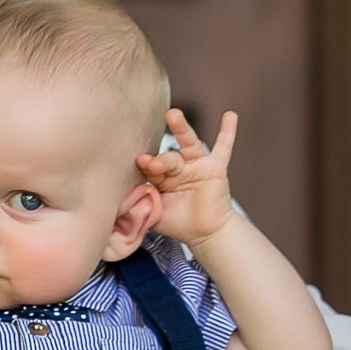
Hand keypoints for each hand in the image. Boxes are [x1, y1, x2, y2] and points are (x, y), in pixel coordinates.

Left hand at [134, 107, 238, 244]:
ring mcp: (196, 165)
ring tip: (172, 115)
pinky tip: (230, 116)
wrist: (205, 234)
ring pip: (188, 144)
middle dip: (160, 160)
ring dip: (181, 128)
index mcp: (160, 178)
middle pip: (167, 157)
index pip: (151, 168)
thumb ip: (140, 206)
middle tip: (151, 163)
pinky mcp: (215, 168)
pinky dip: (228, 132)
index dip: (146, 167)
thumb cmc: (177, 224)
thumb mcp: (153, 215)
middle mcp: (177, 168)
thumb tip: (120, 203)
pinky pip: (223, 148)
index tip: (141, 164)